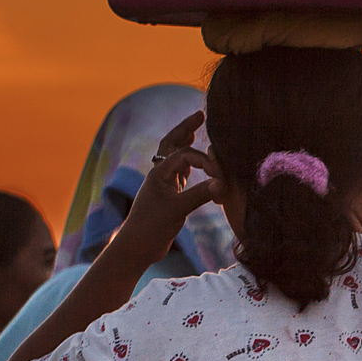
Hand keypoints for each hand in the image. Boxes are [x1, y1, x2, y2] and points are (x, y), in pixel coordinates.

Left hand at [116, 114, 222, 263]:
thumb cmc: (152, 227)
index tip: (221, 175)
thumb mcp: (178, 210)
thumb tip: (223, 184)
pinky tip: (196, 162)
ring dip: (185, 142)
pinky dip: (189, 163)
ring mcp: (164, 183)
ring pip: (174, 155)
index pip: (185, 155)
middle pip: (172, 143)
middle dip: (186, 128)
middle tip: (201, 114)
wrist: (137, 246)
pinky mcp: (169, 194)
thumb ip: (201, 194)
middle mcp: (159, 173)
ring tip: (195, 130)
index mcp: (159, 172)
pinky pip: (180, 171)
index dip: (205, 160)